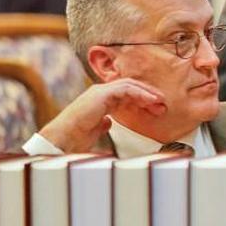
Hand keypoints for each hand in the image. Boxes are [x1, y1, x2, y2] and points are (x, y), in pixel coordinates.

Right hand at [38, 78, 166, 152]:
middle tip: (162, 104)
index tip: (155, 107)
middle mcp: (100, 93)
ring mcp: (100, 91)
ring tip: (160, 102)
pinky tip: (150, 101)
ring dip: (147, 93)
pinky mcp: (101, 94)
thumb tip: (109, 122)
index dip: (142, 99)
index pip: (126, 94)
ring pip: (130, 85)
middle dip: (148, 94)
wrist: (62, 140)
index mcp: (99, 100)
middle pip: (130, 87)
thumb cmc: (74, 138)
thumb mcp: (93, 130)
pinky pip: (125, 89)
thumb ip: (102, 124)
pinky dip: (140, 94)